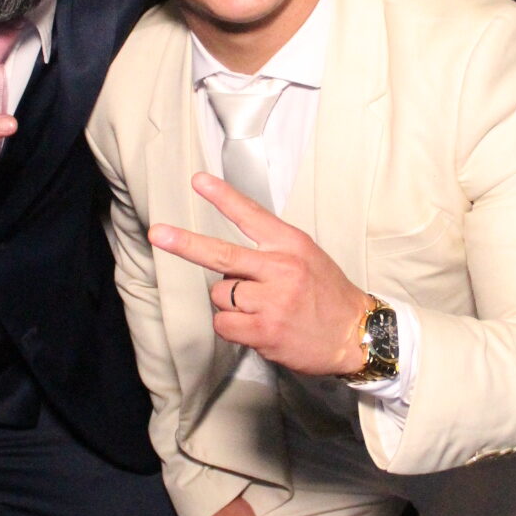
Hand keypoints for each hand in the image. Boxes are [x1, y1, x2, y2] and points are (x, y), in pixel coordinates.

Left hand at [149, 172, 370, 376]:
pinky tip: (256, 327)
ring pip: (220, 294)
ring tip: (259, 308)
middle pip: (221, 254)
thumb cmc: (327, 295)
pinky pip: (224, 323)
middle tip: (159, 234)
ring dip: (230, 303)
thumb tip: (227, 258)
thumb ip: (271, 249)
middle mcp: (280, 268)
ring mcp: (272, 301)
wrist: (356, 334)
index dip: (223, 197)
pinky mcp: (264, 330)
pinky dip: (232, 326)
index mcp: (290, 244)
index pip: (251, 216)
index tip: (199, 181)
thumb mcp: (307, 257)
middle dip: (185, 244)